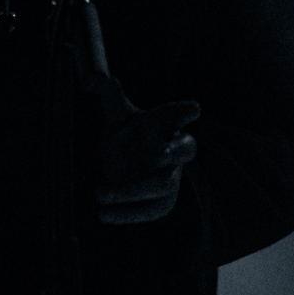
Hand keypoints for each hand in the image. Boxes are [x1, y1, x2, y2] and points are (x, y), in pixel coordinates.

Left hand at [96, 99, 199, 225]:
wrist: (130, 173)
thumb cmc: (128, 138)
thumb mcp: (119, 120)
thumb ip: (112, 102)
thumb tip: (103, 80)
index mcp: (162, 125)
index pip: (174, 115)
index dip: (183, 111)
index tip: (194, 109)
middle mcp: (171, 150)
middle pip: (186, 149)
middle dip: (176, 151)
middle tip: (160, 154)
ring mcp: (170, 177)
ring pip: (162, 184)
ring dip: (131, 190)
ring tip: (99, 193)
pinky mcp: (162, 203)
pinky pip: (149, 210)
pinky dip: (125, 213)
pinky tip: (103, 214)